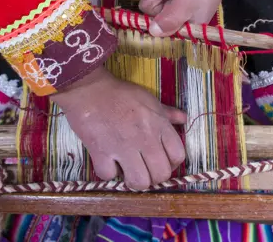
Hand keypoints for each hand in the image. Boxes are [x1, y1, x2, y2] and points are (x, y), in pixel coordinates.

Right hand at [51, 67, 186, 189]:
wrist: (89, 89)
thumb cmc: (120, 93)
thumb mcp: (149, 99)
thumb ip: (167, 112)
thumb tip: (183, 119)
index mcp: (159, 125)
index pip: (178, 156)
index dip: (172, 162)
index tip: (161, 160)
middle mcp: (145, 139)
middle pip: (161, 174)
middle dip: (154, 176)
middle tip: (144, 168)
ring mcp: (124, 148)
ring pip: (140, 182)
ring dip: (135, 180)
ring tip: (128, 171)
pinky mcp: (101, 153)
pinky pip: (110, 176)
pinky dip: (109, 173)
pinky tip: (108, 162)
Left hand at [139, 0, 248, 35]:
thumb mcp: (187, 3)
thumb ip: (170, 19)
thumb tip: (153, 33)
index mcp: (185, 28)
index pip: (160, 31)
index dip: (153, 20)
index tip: (156, 5)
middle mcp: (176, 20)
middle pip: (150, 13)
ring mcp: (171, 6)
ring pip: (150, 0)